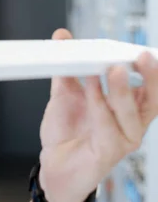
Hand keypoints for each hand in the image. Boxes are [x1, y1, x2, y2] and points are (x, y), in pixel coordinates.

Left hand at [38, 29, 157, 201]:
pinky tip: (91, 92)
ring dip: (120, 91)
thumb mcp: (66, 94)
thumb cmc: (67, 132)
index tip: (147, 51)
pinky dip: (99, 108)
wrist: (53, 165)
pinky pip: (107, 128)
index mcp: (129, 108)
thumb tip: (62, 37)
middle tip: (138, 56)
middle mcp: (132, 124)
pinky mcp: (108, 153)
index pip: (151, 87)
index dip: (153, 70)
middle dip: (149, 77)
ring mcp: (123, 140)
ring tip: (109, 70)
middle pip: (151, 100)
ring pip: (130, 114)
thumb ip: (66, 67)